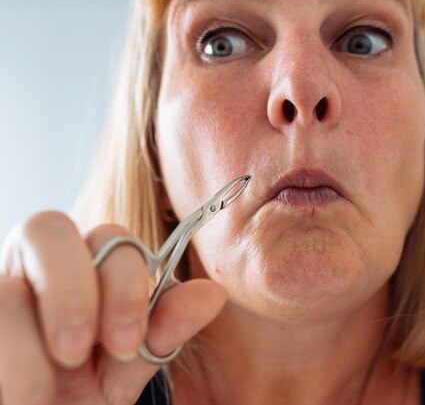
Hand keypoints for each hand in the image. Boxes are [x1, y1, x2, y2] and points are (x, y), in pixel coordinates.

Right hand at [0, 211, 226, 404]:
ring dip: (30, 349)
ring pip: (7, 287)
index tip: (127, 344)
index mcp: (86, 267)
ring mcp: (3, 287)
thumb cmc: (83, 393)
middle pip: (47, 227)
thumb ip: (164, 329)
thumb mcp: (128, 365)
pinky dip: (9, 360)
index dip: (123, 286)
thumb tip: (213, 294)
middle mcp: (39, 266)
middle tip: (79, 352)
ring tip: (41, 394)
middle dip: (71, 293)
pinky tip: (22, 394)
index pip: (111, 239)